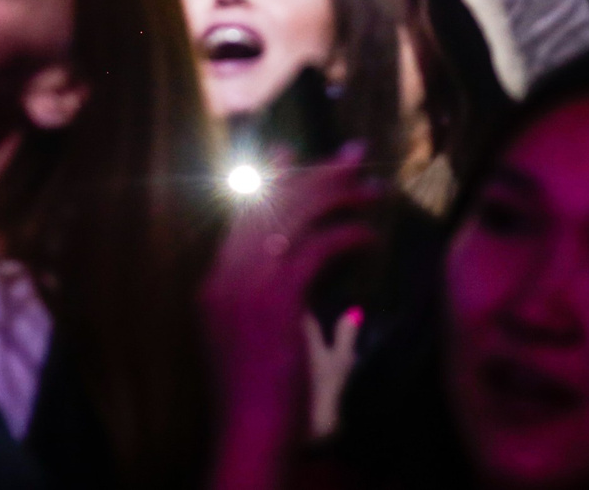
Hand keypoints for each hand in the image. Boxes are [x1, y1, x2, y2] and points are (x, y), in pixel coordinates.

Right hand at [201, 150, 384, 465]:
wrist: (249, 436)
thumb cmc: (258, 403)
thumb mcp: (252, 342)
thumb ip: (268, 302)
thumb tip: (302, 274)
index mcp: (214, 284)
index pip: (243, 214)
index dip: (272, 180)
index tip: (290, 153)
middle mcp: (226, 275)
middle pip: (271, 202)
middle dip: (316, 173)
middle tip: (354, 154)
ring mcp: (248, 284)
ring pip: (296, 215)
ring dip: (340, 196)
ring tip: (373, 187)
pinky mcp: (277, 297)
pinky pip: (318, 247)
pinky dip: (348, 236)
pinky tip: (370, 238)